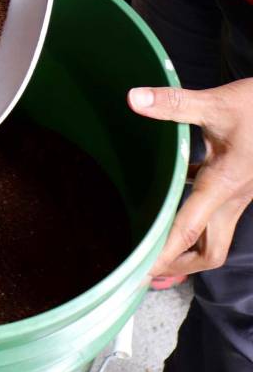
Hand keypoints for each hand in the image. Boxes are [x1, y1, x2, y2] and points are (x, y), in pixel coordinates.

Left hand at [128, 79, 252, 277]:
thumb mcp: (215, 104)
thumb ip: (174, 104)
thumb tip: (135, 99)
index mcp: (222, 187)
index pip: (187, 231)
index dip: (162, 256)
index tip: (140, 272)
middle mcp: (231, 198)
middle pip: (208, 251)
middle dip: (179, 265)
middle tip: (146, 266)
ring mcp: (237, 193)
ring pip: (213, 234)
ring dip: (187, 243)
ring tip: (155, 242)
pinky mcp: (237, 182)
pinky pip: (212, 209)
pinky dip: (192, 211)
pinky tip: (172, 195)